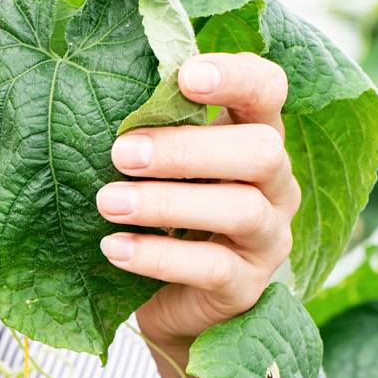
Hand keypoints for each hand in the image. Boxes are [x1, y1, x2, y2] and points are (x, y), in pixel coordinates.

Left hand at [95, 52, 299, 349]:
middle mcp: (277, 185)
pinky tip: (114, 248)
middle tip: (121, 154)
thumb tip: (100, 88)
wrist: (169, 301)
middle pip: (260, 151)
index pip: (268, 90)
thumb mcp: (162, 167)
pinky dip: (158, 256)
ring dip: (167, 203)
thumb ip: (154, 130)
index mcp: (257, 136)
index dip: (236, 77)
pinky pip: (212, 268)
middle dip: (187, 150)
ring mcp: (269, 238)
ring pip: (240, 209)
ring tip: (107, 202)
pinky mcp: (246, 287)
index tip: (186, 76)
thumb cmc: (164, 216)